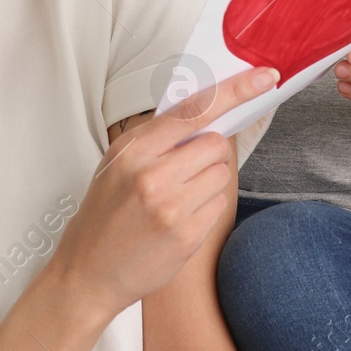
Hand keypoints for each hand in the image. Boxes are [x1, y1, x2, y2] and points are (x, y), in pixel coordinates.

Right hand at [50, 66, 279, 318]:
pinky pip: (219, 205)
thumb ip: (155, 138)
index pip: (194, 110)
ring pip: (222, 175)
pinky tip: (178, 220)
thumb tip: (202, 113)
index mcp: (133, 150)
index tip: (264, 78)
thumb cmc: (103, 215)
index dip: (235, 90)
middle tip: (183, 171)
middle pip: (215, 144)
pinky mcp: (187, 236)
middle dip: (207, 154)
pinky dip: (206, 209)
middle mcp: (152, 176)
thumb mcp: (116, 164)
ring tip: (176, 199)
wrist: (87, 272)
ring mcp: (171, 208)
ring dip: (208, 182)